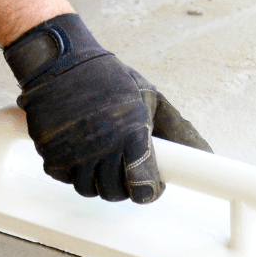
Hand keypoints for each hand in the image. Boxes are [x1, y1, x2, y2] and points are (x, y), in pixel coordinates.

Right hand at [3, 13, 211, 202]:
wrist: (61, 63)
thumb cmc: (109, 80)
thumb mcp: (150, 98)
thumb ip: (177, 130)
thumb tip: (206, 154)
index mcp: (132, 134)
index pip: (143, 187)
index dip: (149, 189)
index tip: (149, 184)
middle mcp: (102, 147)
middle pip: (115, 193)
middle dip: (123, 184)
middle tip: (123, 163)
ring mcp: (73, 152)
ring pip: (88, 189)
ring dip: (96, 178)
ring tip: (100, 153)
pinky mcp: (49, 153)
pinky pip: (63, 178)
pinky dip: (71, 169)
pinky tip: (78, 148)